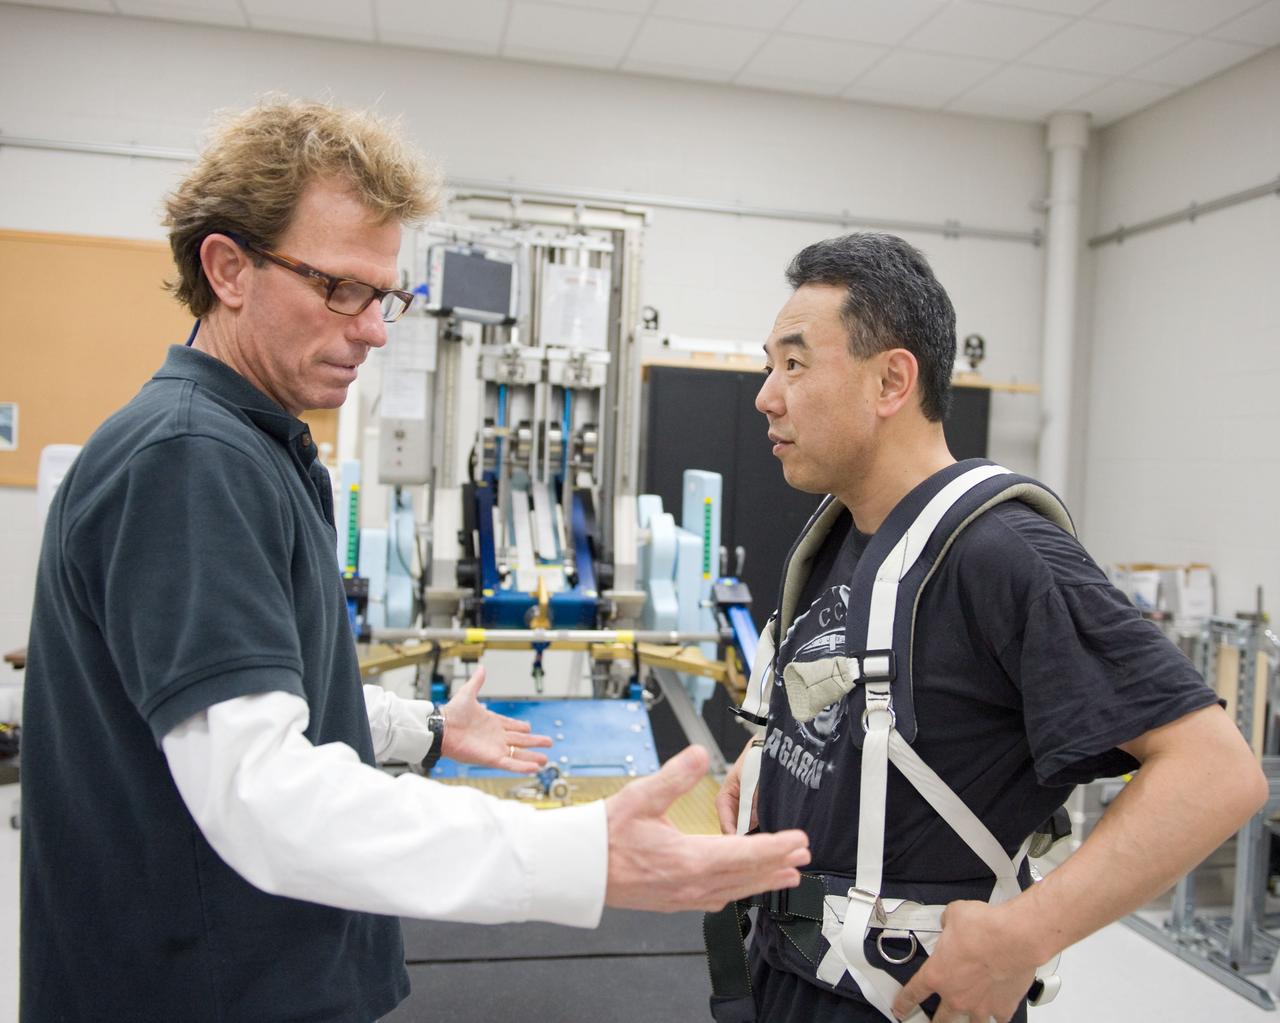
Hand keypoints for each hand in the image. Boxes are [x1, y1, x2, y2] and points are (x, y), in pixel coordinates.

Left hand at [440, 667, 551, 773]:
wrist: (442, 728)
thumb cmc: (452, 713)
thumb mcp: (467, 694)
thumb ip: (477, 682)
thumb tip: (482, 668)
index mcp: (492, 722)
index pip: (512, 726)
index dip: (522, 727)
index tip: (530, 728)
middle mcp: (496, 736)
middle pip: (520, 741)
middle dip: (535, 742)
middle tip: (548, 743)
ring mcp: (495, 748)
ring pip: (518, 754)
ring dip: (532, 757)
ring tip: (545, 760)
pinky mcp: (492, 758)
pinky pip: (510, 764)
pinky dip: (522, 766)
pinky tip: (534, 768)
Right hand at [604, 745, 809, 912]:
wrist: (580, 868)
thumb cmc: (605, 837)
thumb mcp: (641, 797)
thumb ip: (674, 776)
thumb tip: (699, 755)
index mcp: (689, 859)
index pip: (746, 854)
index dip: (776, 847)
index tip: (799, 842)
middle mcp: (692, 884)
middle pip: (747, 876)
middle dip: (778, 864)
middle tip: (802, 856)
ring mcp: (683, 896)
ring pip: (734, 890)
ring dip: (762, 881)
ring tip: (785, 875)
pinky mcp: (674, 900)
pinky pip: (716, 898)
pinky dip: (737, 891)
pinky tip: (740, 888)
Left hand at [891, 900, 1038, 1022]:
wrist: (1013, 938)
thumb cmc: (983, 927)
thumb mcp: (954, 915)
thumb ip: (948, 922)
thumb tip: (950, 921)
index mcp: (937, 974)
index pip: (913, 992)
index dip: (904, 1002)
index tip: (900, 1009)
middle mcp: (956, 995)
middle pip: (940, 1019)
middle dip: (936, 1020)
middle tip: (935, 1021)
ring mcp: (980, 1005)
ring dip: (966, 1022)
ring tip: (967, 1021)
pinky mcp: (1003, 1007)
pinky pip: (998, 1020)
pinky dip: (997, 1017)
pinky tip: (997, 1014)